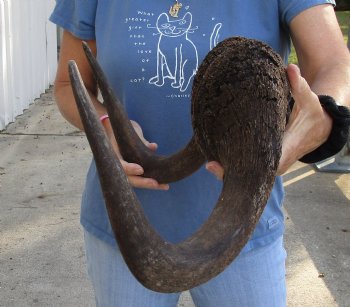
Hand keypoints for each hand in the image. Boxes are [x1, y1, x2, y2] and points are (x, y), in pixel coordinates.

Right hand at [106, 120, 168, 189]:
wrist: (118, 127)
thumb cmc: (123, 127)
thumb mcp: (131, 130)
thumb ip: (141, 140)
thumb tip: (152, 147)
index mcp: (114, 155)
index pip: (121, 165)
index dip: (130, 169)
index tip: (140, 170)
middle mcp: (120, 164)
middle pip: (130, 178)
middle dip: (143, 182)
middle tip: (155, 184)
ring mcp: (128, 167)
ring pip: (138, 180)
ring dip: (151, 184)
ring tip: (165, 186)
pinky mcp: (135, 168)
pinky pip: (143, 177)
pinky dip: (153, 178)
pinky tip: (164, 183)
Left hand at [206, 64, 332, 178]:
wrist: (320, 129)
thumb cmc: (313, 115)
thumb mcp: (309, 101)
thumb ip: (299, 86)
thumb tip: (291, 68)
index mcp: (285, 151)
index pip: (261, 167)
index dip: (241, 169)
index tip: (222, 166)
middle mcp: (277, 162)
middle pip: (250, 174)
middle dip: (229, 172)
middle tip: (209, 164)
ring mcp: (271, 164)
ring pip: (248, 173)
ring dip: (230, 170)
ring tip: (209, 163)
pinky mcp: (267, 161)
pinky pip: (249, 167)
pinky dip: (235, 164)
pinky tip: (219, 158)